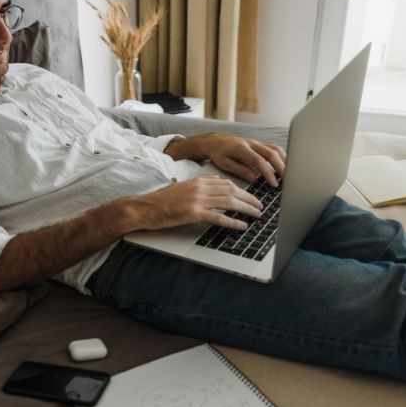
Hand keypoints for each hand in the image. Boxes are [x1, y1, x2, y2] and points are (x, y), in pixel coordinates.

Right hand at [128, 176, 263, 230]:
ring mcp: (197, 199)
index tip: (252, 196)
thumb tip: (217, 183)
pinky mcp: (193, 213)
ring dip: (246, 208)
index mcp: (198, 180)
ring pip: (229, 202)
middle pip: (232, 190)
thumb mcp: (183, 187)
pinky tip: (242, 226)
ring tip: (257, 214)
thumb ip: (200, 185)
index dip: (242, 189)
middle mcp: (200, 187)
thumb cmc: (162, 201)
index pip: (226, 182)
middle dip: (249, 198)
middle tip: (260, 205)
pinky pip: (218, 216)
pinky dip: (233, 221)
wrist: (145, 208)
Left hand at [174, 133, 285, 186]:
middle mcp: (251, 143)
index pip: (259, 161)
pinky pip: (273, 147)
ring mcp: (256, 142)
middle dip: (281, 167)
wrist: (214, 141)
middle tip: (287, 180)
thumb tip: (253, 178)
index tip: (274, 184)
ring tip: (289, 174)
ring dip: (284, 160)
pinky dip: (281, 156)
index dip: (268, 173)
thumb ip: (239, 170)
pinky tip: (285, 165)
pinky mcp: (258, 144)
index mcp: (242, 149)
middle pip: (272, 153)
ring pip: (275, 148)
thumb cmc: (217, 153)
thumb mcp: (223, 163)